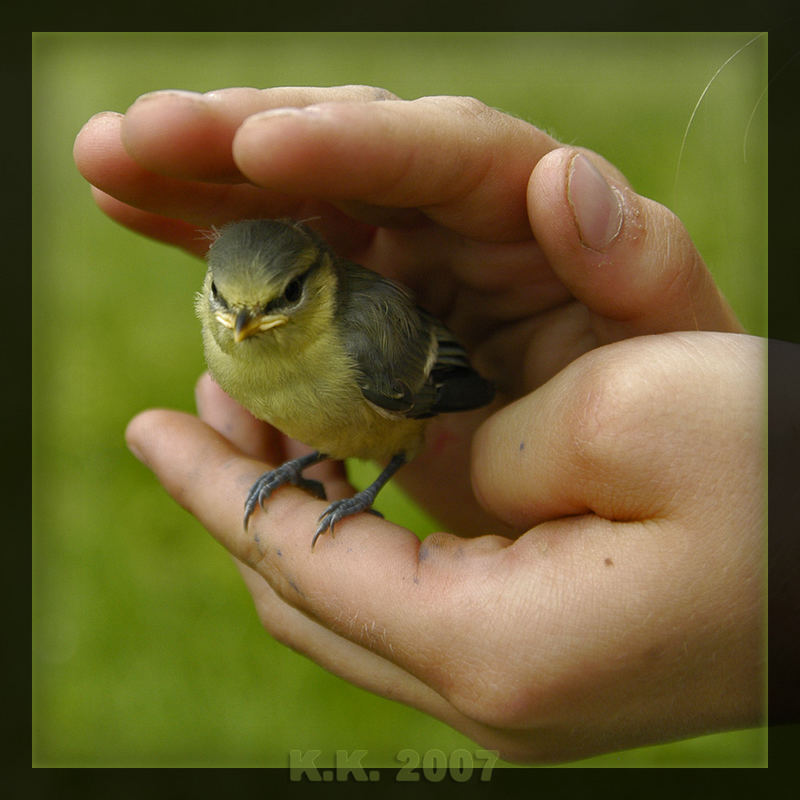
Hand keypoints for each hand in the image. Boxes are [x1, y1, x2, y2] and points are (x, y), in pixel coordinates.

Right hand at [74, 86, 742, 534]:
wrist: (612, 472)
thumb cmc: (656, 404)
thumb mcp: (668, 341)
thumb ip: (634, 261)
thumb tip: (563, 177)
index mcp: (527, 210)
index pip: (435, 154)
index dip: (343, 147)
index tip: (254, 149)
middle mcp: (449, 218)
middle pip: (335, 155)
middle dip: (231, 144)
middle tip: (130, 137)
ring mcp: (392, 259)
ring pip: (285, 201)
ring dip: (194, 184)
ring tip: (107, 164)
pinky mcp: (351, 310)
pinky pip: (272, 269)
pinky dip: (208, 252)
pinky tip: (140, 218)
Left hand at [126, 331, 763, 762]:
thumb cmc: (787, 480)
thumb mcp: (622, 422)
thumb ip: (482, 449)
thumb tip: (411, 450)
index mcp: (496, 645)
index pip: (300, 562)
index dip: (211, 488)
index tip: (145, 427)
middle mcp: (493, 690)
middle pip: (309, 595)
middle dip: (241, 497)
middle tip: (199, 411)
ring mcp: (522, 684)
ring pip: (354, 601)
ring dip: (302, 510)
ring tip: (269, 425)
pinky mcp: (552, 654)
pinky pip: (413, 596)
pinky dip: (366, 530)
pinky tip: (366, 467)